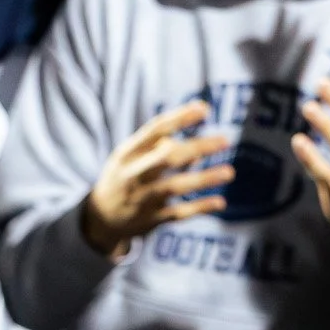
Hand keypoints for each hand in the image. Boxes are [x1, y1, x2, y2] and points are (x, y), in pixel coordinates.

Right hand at [81, 101, 234, 257]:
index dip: (180, 118)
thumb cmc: (123, 178)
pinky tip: (220, 202)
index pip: (155, 130)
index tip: (204, 109)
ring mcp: (142, 199)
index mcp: (128, 153)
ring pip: (175, 187)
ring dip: (203, 179)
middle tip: (225, 140)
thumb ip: (159, 147)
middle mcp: (134, 175)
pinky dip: (199, 208)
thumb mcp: (130, 158)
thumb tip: (198, 147)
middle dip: (197, 146)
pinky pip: (178, 213)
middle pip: (168, 157)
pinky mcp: (151, 220)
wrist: (100, 219)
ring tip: (229, 172)